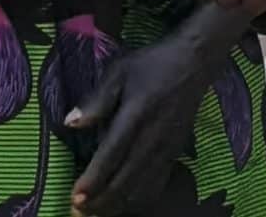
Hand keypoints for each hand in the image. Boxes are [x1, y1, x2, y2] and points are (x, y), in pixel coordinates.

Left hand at [65, 31, 213, 214]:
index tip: (76, 197)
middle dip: (101, 200)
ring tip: (96, 210)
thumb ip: (96, 100)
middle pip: (126, 179)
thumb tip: (71, 123)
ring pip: (142, 188)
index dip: (94, 179)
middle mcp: (153, 137)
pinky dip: (139, 199)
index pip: (112, 154)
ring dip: (118, 204)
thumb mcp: (119, 71)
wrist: (194, 63)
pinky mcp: (175, 154)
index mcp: (136, 115)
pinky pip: (157, 184)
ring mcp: (167, 148)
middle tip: (79, 210)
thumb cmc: (152, 65)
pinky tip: (123, 202)